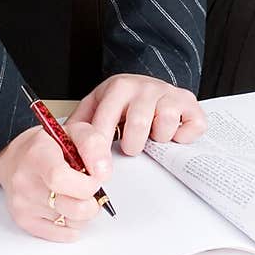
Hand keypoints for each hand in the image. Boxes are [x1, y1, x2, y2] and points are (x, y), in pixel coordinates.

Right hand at [0, 118, 112, 240]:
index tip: (95, 177)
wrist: (13, 160)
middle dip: (92, 200)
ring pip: (73, 223)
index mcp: (38, 154)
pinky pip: (64, 235)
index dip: (87, 183)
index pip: (60, 178)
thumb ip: (93, 145)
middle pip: (74, 208)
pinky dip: (73, 224)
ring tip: (76, 195)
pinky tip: (67, 206)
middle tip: (90, 188)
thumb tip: (103, 173)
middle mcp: (26, 182)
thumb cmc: (46, 147)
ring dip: (83, 211)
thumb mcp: (73, 131)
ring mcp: (23, 205)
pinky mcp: (25, 222)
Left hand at [67, 74, 207, 156]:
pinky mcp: (190, 103)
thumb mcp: (96, 108)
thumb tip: (62, 150)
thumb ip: (79, 128)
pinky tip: (173, 133)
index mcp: (118, 87)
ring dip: (158, 140)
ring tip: (151, 136)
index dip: (100, 149)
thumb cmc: (121, 104)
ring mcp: (169, 93)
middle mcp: (145, 86)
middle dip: (133, 145)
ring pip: (165, 127)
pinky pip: (192, 127)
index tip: (99, 169)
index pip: (106, 121)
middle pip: (138, 125)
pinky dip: (183, 137)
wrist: (150, 84)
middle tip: (131, 147)